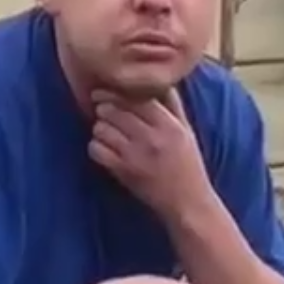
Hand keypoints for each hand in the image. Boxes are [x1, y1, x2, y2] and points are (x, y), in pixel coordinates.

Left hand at [88, 89, 211, 216]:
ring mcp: (137, 155)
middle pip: (115, 111)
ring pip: (103, 129)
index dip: (114, 93)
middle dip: (103, 109)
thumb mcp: (186, 131)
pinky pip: (97, 151)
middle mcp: (153, 138)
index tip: (102, 92)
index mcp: (169, 125)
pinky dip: (95, 147)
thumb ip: (173, 105)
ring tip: (103, 131)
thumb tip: (161, 80)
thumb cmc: (188, 165)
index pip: (135, 98)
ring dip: (99, 128)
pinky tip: (102, 148)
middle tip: (101, 111)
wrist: (188, 203)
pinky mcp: (125, 172)